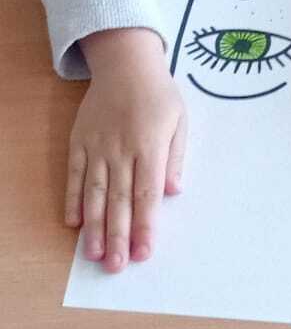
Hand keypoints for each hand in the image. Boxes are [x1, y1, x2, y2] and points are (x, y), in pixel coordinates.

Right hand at [65, 28, 186, 271]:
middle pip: (119, 200)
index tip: (143, 253)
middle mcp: (121, 149)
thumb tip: (172, 191)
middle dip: (117, 236)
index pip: (146, 194)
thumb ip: (175, 158)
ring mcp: (97, 146)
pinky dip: (73, 198)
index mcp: (150, 145)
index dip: (145, 226)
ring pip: (94, 192)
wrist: (125, 62)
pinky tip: (73, 223)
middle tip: (115, 266)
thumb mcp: (180, 120)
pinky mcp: (79, 141)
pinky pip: (74, 174)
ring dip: (93, 226)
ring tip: (92, 254)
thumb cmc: (159, 93)